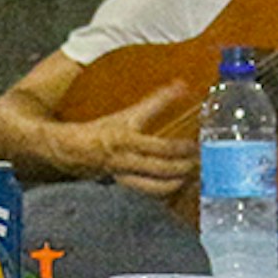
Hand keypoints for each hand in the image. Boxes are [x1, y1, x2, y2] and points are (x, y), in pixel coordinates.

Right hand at [74, 87, 200, 200]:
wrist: (77, 150)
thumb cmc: (105, 129)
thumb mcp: (129, 113)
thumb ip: (157, 101)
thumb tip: (182, 85)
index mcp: (128, 138)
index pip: (160, 145)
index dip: (182, 147)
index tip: (197, 144)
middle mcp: (127, 158)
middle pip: (162, 167)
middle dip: (184, 165)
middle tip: (201, 161)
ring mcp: (126, 174)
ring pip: (156, 184)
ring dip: (177, 180)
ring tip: (192, 174)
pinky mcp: (126, 184)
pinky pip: (149, 191)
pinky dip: (166, 189)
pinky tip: (177, 184)